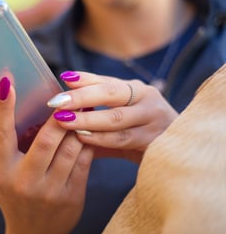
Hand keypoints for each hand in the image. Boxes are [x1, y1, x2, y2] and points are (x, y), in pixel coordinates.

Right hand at [0, 76, 93, 233]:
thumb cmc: (12, 199)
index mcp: (3, 173)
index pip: (1, 135)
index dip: (2, 107)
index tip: (6, 81)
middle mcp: (26, 182)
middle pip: (47, 140)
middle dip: (59, 115)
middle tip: (66, 94)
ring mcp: (52, 190)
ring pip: (70, 147)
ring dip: (78, 124)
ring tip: (83, 105)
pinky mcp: (73, 195)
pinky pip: (84, 160)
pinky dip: (88, 141)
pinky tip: (90, 127)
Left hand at [47, 71, 177, 162]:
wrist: (177, 155)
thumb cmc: (139, 136)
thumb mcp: (119, 123)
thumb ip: (95, 117)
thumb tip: (58, 116)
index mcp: (137, 90)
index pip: (108, 81)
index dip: (86, 79)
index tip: (64, 78)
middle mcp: (147, 98)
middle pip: (112, 93)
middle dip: (82, 96)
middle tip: (57, 102)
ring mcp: (153, 118)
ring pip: (116, 117)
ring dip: (88, 120)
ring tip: (64, 121)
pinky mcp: (156, 139)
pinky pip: (123, 138)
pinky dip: (101, 138)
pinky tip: (82, 138)